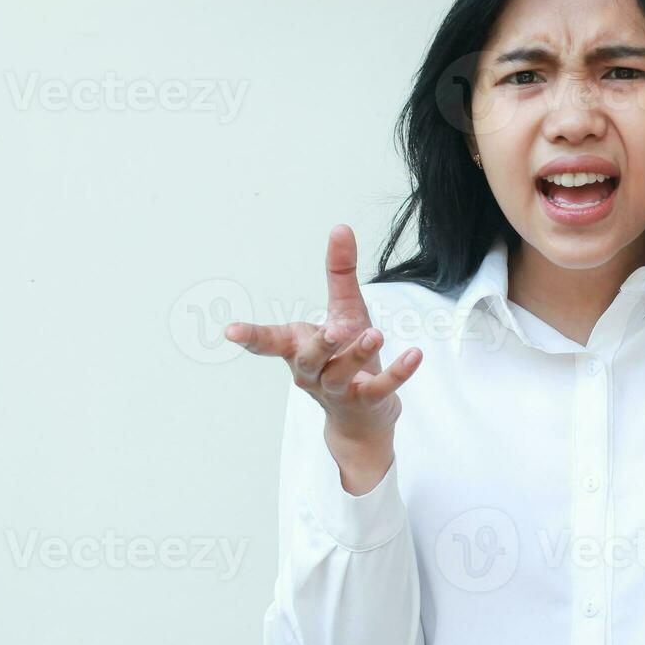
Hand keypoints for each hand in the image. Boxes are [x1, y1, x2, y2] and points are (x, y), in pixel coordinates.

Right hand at [225, 224, 422, 447]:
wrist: (363, 416)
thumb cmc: (347, 356)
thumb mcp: (345, 311)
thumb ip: (339, 273)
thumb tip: (340, 227)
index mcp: (299, 348)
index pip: (271, 342)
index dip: (251, 336)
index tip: (230, 331)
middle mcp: (312, 372)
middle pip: (308, 359)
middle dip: (319, 344)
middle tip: (334, 329)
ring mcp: (338, 390)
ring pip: (340, 375)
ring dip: (356, 354)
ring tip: (375, 334)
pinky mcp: (367, 402)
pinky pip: (380, 388)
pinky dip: (398, 373)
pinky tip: (414, 355)